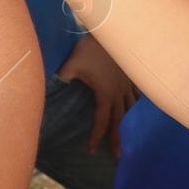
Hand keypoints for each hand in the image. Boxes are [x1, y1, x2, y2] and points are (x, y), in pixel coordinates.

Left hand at [56, 32, 139, 157]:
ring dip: (130, 124)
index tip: (90, 150)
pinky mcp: (132, 76)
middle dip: (118, 139)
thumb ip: (62, 75)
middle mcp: (119, 93)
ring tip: (132, 136)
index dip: (95, 137)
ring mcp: (128, 84)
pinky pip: (138, 95)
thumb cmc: (89, 47)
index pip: (101, 121)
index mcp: (105, 93)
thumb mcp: (72, 62)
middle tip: (117, 156)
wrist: (111, 31)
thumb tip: (50, 83)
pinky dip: (138, 105)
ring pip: (132, 109)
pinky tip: (138, 109)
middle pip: (120, 121)